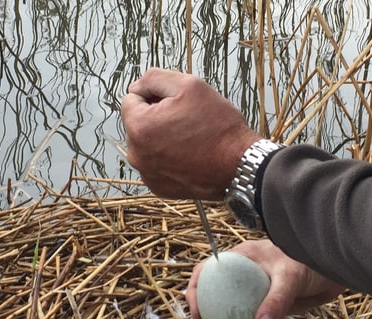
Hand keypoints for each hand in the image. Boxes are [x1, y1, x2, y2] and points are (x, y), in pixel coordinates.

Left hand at [121, 68, 259, 199]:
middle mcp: (137, 155)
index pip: (131, 98)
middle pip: (137, 123)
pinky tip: (189, 155)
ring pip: (146, 144)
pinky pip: (155, 163)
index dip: (155, 95)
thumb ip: (154, 78)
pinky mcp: (158, 187)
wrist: (240, 165)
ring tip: (189, 139)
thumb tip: (137, 86)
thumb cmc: (218, 126)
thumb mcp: (189, 85)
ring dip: (161, 137)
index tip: (177, 103)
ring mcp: (147, 174)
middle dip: (156, 117)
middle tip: (187, 121)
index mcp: (139, 128)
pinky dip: (167, 157)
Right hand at [186, 240, 345, 318]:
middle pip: (209, 299)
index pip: (205, 273)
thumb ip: (276, 300)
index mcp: (239, 259)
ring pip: (223, 316)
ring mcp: (249, 294)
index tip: (197, 315)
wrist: (334, 271)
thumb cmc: (312, 263)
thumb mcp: (292, 277)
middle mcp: (239, 276)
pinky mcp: (262, 310)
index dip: (195, 293)